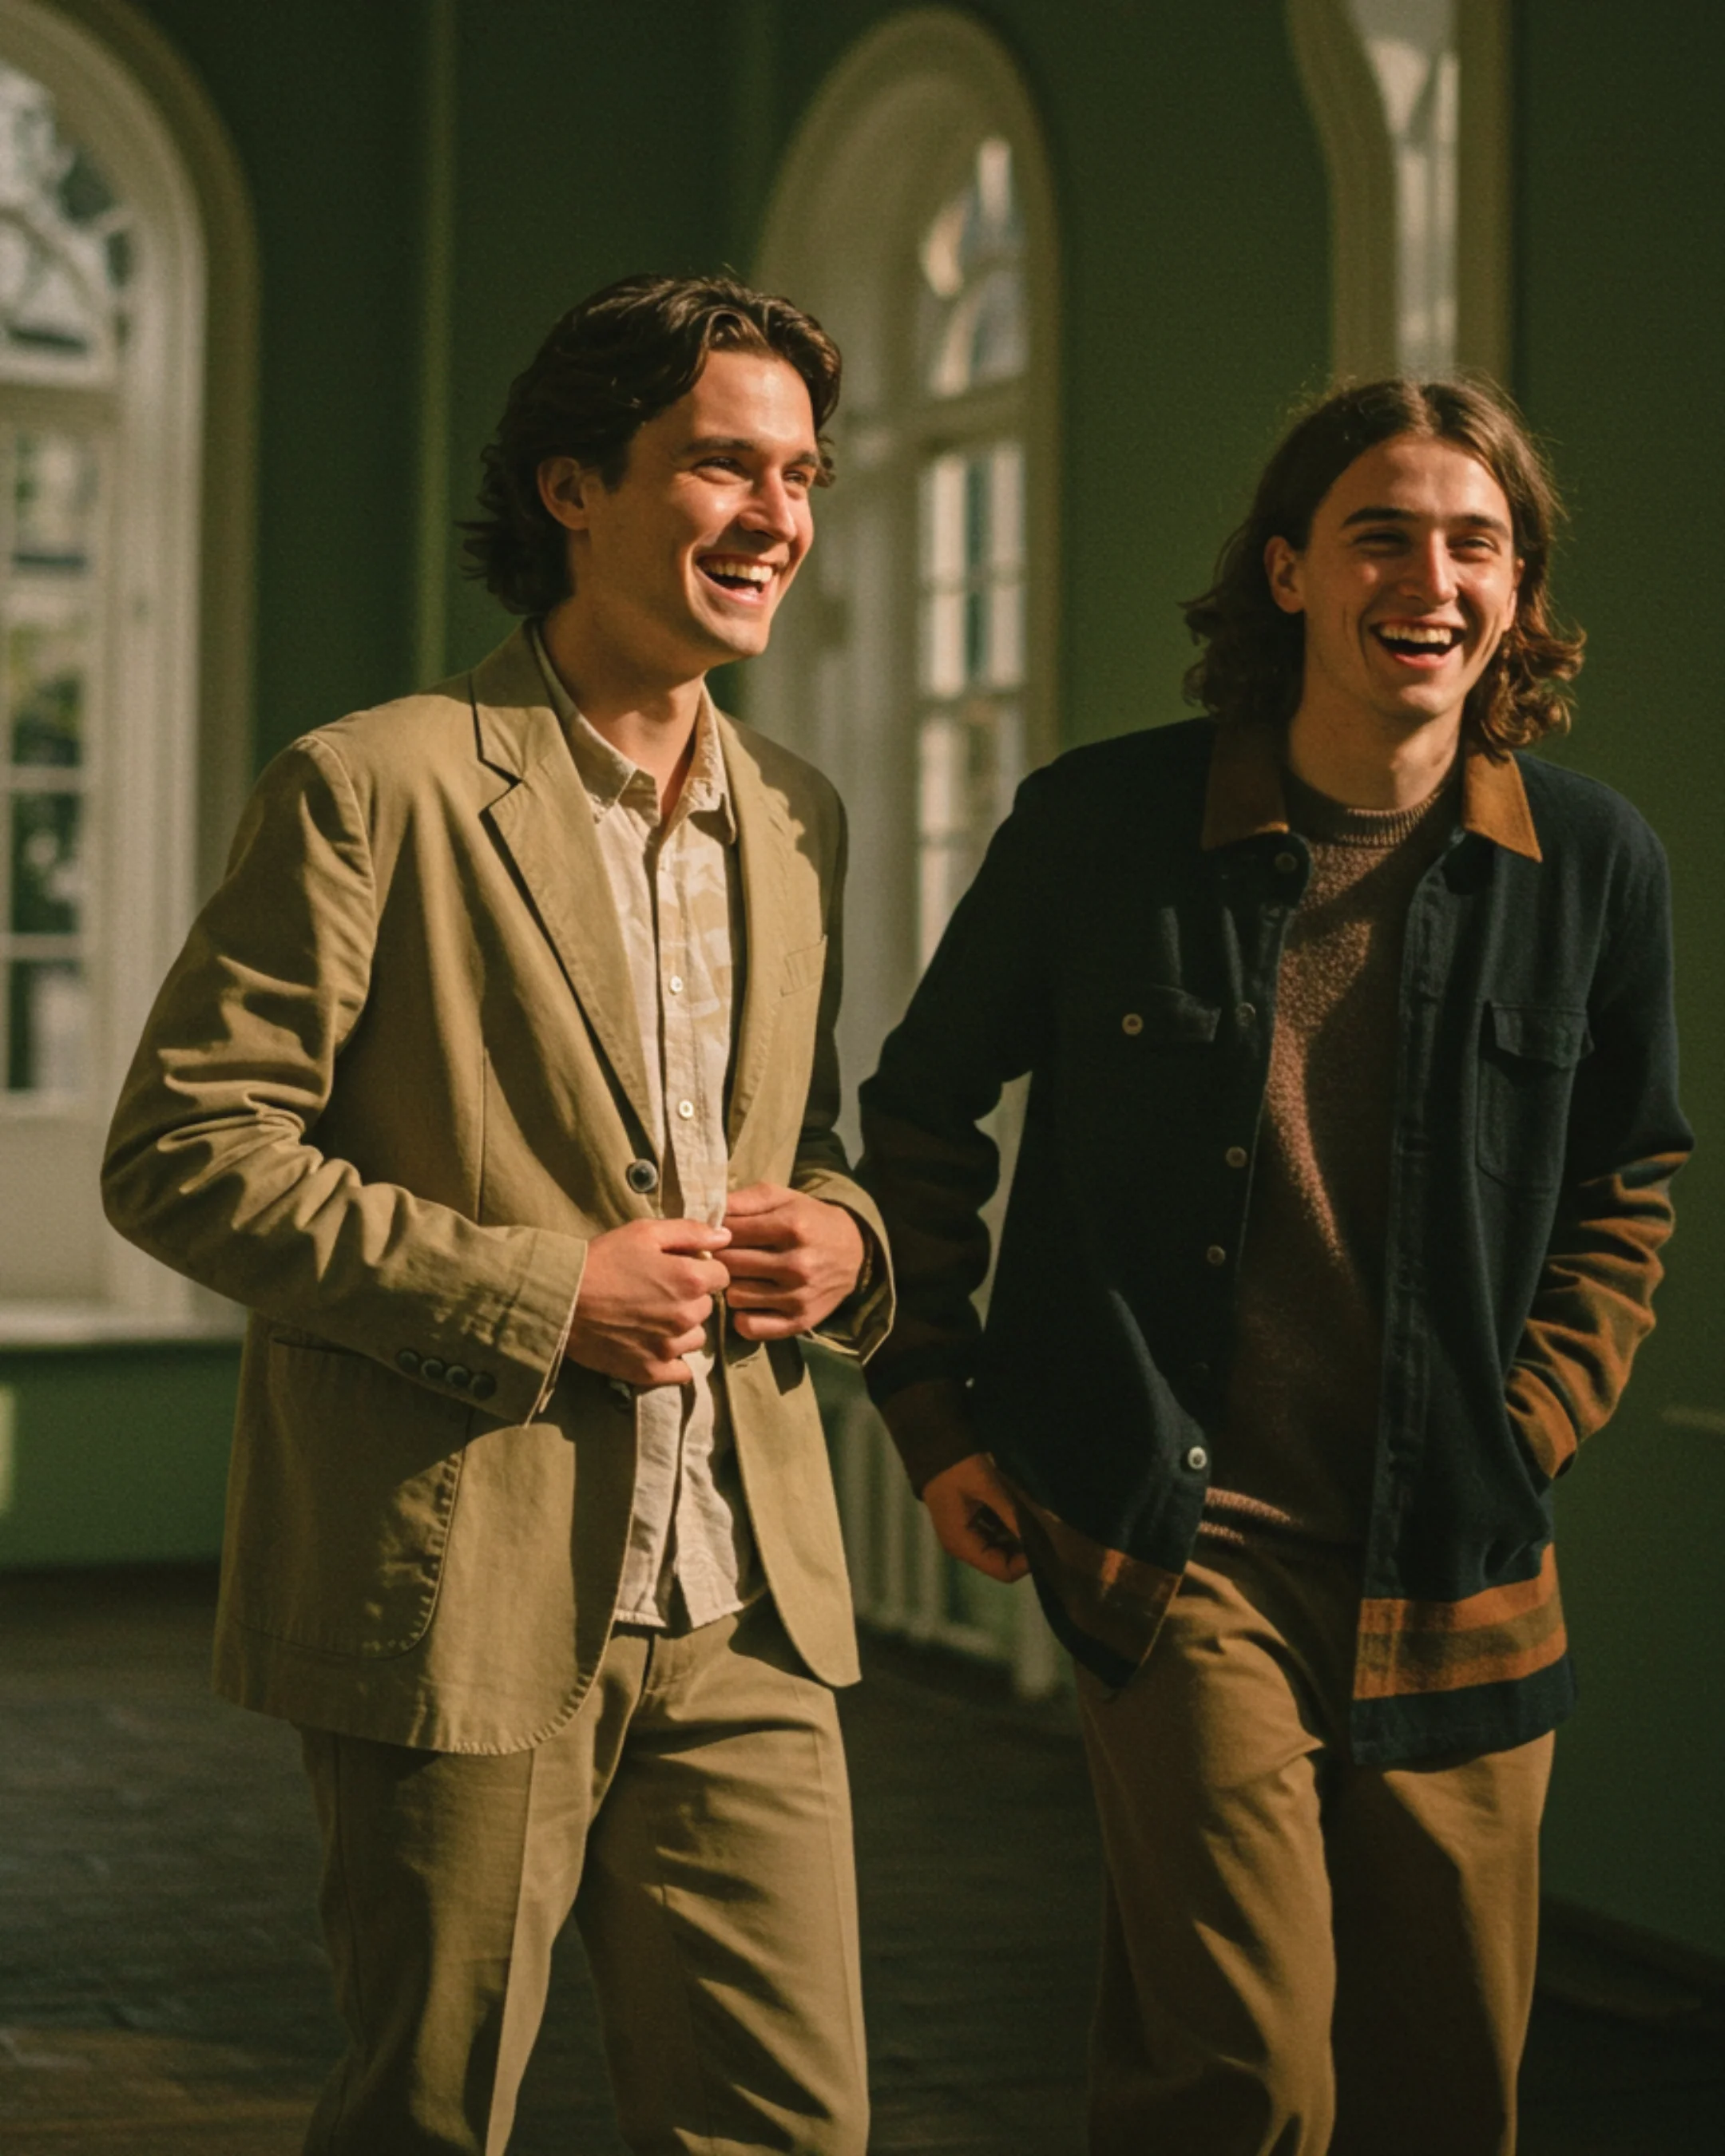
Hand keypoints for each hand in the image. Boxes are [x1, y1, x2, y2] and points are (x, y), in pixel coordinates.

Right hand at [565, 1218, 731, 1386]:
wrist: (560, 1299)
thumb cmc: (602, 1260)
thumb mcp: (644, 1232)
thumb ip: (690, 1232)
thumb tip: (725, 1235)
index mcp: (690, 1280)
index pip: (721, 1276)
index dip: (701, 1269)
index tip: (677, 1269)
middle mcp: (686, 1316)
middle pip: (707, 1307)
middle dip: (690, 1298)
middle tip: (657, 1292)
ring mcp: (669, 1347)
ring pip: (696, 1337)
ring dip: (682, 1328)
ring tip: (651, 1317)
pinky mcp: (651, 1371)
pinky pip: (681, 1371)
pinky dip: (672, 1359)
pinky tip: (653, 1344)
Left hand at [721, 1183, 865, 1340]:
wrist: (855, 1252)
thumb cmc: (810, 1220)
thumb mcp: (783, 1198)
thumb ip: (745, 1199)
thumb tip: (707, 1211)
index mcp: (791, 1226)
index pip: (730, 1233)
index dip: (716, 1233)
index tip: (717, 1235)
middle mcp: (796, 1264)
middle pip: (729, 1264)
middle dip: (721, 1258)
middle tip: (726, 1256)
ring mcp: (798, 1296)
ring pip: (735, 1295)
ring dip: (732, 1286)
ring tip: (743, 1276)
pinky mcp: (799, 1321)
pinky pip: (751, 1326)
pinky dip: (744, 1316)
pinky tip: (751, 1302)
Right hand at [922, 1452, 1029, 1584]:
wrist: (934, 1449)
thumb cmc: (960, 1469)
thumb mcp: (989, 1489)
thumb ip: (1013, 1514)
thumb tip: (1040, 1537)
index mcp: (963, 1544)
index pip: (1002, 1571)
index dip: (1026, 1562)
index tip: (1042, 1540)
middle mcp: (962, 1548)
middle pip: (1001, 1562)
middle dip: (1022, 1548)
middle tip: (1040, 1527)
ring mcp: (963, 1538)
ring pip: (999, 1550)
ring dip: (1016, 1537)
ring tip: (1030, 1518)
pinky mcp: (966, 1527)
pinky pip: (992, 1537)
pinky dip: (1006, 1529)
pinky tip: (1016, 1513)